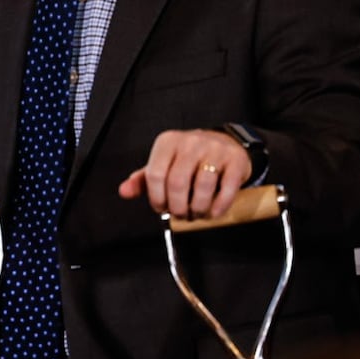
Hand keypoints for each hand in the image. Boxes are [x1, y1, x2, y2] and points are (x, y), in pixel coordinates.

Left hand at [118, 128, 251, 218]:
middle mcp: (190, 142)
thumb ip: (143, 179)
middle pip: (177, 183)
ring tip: (197, 214)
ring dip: (198, 209)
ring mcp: (214, 150)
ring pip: (202, 187)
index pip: (155, 174)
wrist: (225, 143)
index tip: (162, 208)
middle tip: (181, 215)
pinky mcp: (235, 161)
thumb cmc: (188, 158)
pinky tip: (213, 212)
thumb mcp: (163, 162)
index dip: (156, 198)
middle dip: (178, 207)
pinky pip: (226, 189)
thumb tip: (124, 192)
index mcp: (168, 142)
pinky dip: (219, 207)